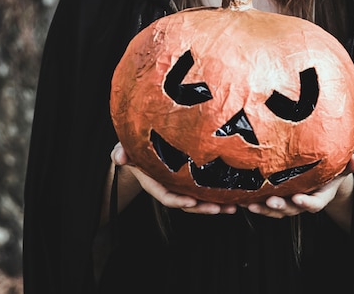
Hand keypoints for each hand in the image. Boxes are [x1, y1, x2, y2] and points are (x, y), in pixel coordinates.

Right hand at [111, 142, 236, 214]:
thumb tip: (119, 157)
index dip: (177, 200)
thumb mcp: (125, 147)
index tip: (191, 201)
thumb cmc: (134, 145)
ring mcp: (181, 184)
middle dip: (203, 208)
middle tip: (219, 209)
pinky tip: (234, 194)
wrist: (141, 144)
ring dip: (215, 205)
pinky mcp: (191, 179)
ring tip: (232, 207)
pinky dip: (218, 193)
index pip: (165, 195)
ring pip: (198, 199)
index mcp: (154, 181)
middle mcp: (169, 186)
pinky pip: (204, 189)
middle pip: (186, 202)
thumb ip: (121, 152)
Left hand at [244, 154, 353, 222]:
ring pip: (275, 210)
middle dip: (279, 207)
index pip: (314, 204)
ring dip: (262, 209)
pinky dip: (254, 202)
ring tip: (250, 204)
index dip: (306, 203)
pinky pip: (265, 203)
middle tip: (269, 202)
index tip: (298, 199)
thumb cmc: (333, 169)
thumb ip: (349, 165)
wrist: (324, 177)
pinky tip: (241, 199)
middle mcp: (303, 201)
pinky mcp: (277, 197)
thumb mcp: (343, 167)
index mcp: (320, 196)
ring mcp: (289, 201)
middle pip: (291, 209)